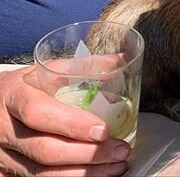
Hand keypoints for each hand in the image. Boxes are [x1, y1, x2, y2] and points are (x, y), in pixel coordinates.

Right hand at [0, 65, 129, 176]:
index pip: (40, 113)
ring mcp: (3, 156)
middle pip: (45, 150)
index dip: (72, 124)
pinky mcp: (7, 173)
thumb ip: (83, 66)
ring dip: (84, 173)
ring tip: (116, 166)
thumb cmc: (25, 86)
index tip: (103, 129)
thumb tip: (121, 60)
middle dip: (88, 154)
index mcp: (14, 96)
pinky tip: (95, 175)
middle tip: (120, 150)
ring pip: (42, 174)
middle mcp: (5, 129)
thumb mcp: (47, 70)